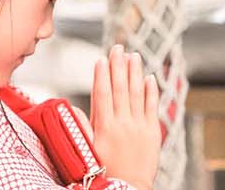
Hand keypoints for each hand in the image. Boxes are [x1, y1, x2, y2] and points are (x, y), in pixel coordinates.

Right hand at [89, 44, 160, 189]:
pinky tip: (149, 78)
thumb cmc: (105, 171)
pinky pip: (152, 107)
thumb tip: (73, 108)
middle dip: (118, 66)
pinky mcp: (152, 132)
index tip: (100, 59)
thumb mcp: (87, 150)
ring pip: (136, 93)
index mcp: (105, 126)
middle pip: (120, 88)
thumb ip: (81, 127)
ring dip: (135, 72)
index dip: (101, 75)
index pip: (102, 94)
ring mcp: (139, 126)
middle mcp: (123, 123)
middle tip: (117, 48)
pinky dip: (151, 91)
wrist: (130, 187)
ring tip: (133, 56)